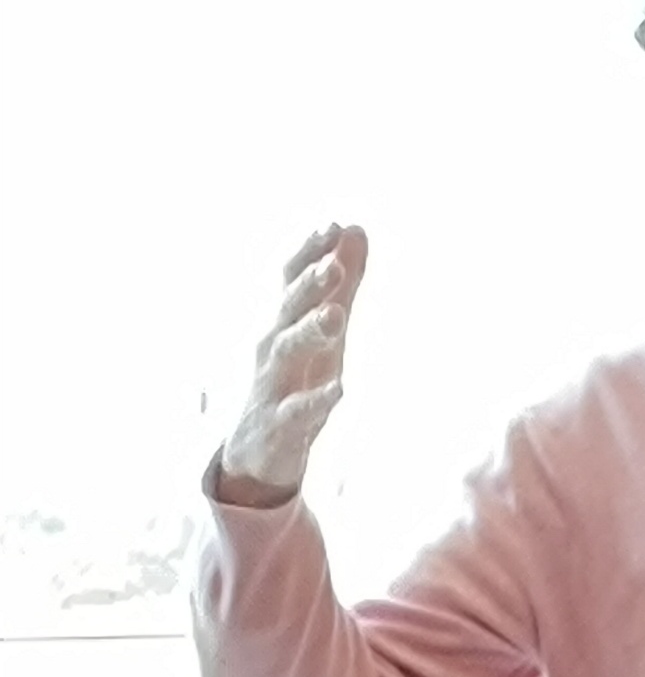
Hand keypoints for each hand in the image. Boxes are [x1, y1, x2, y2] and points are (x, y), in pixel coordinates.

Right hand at [213, 225, 367, 507]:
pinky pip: (297, 411)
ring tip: (337, 317)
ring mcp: (271, 385)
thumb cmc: (292, 380)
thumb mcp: (321, 330)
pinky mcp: (280, 425)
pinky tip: (340, 390)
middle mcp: (271, 346)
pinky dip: (316, 400)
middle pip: (286, 310)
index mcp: (283, 321)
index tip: (332, 226)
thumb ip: (341, 283)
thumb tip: (356, 229)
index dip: (308, 254)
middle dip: (308, 287)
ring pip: (286, 353)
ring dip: (309, 333)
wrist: (257, 450)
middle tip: (334, 266)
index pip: (290, 280)